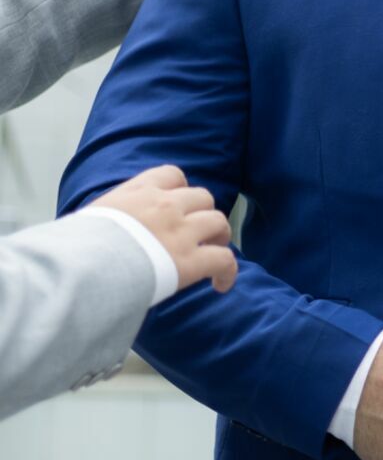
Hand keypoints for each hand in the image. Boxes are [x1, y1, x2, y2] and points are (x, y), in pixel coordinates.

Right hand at [94, 165, 236, 293]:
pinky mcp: (190, 261)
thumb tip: (98, 233)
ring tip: (214, 251)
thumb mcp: (91, 217)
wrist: (84, 265)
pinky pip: (224, 260)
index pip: (172, 175)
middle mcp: (166, 206)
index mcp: (140, 192)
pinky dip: (227, 271)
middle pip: (203, 197)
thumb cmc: (79, 246)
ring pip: (218, 222)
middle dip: (204, 212)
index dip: (181, 189)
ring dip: (220, 236)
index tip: (180, 203)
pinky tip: (221, 284)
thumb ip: (108, 217)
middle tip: (201, 232)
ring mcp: (181, 232)